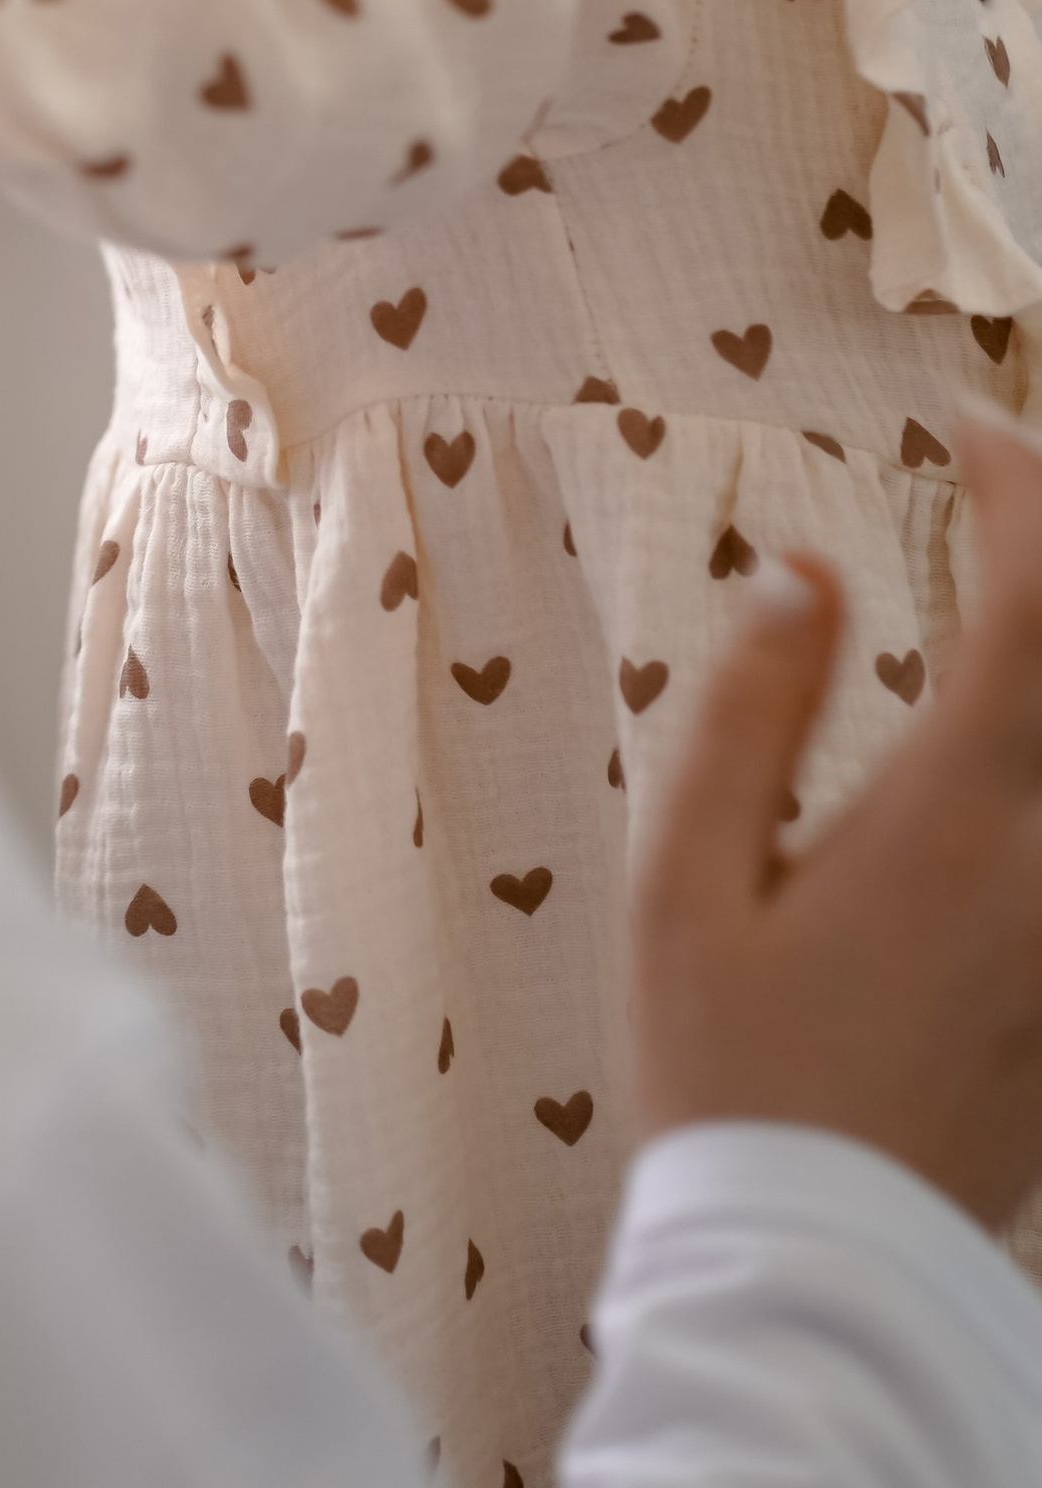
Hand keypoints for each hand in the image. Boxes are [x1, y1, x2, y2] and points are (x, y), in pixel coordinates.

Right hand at [634, 415, 1041, 1226]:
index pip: (1029, 607)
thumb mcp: (687, 882)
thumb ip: (749, 710)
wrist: (817, 1269)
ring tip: (1014, 586)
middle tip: (1011, 486)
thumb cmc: (729, 1070)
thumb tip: (804, 568)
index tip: (968, 426)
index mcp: (952, 820)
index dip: (1019, 494)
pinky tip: (1003, 717)